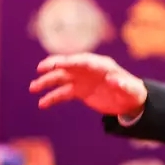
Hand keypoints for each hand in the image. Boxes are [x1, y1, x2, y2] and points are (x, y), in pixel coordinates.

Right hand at [30, 53, 147, 116]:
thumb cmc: (132, 93)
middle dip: (54, 66)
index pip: (83, 61)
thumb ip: (123, 85)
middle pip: (69, 66)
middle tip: (40, 69)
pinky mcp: (80, 91)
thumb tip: (114, 80)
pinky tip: (42, 104)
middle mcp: (89, 70)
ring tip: (33, 88)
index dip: (71, 61)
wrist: (130, 102)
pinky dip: (52, 97)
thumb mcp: (130, 90)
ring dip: (47, 82)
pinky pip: (63, 93)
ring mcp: (83, 80)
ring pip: (62, 79)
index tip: (58, 64)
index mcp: (101, 65)